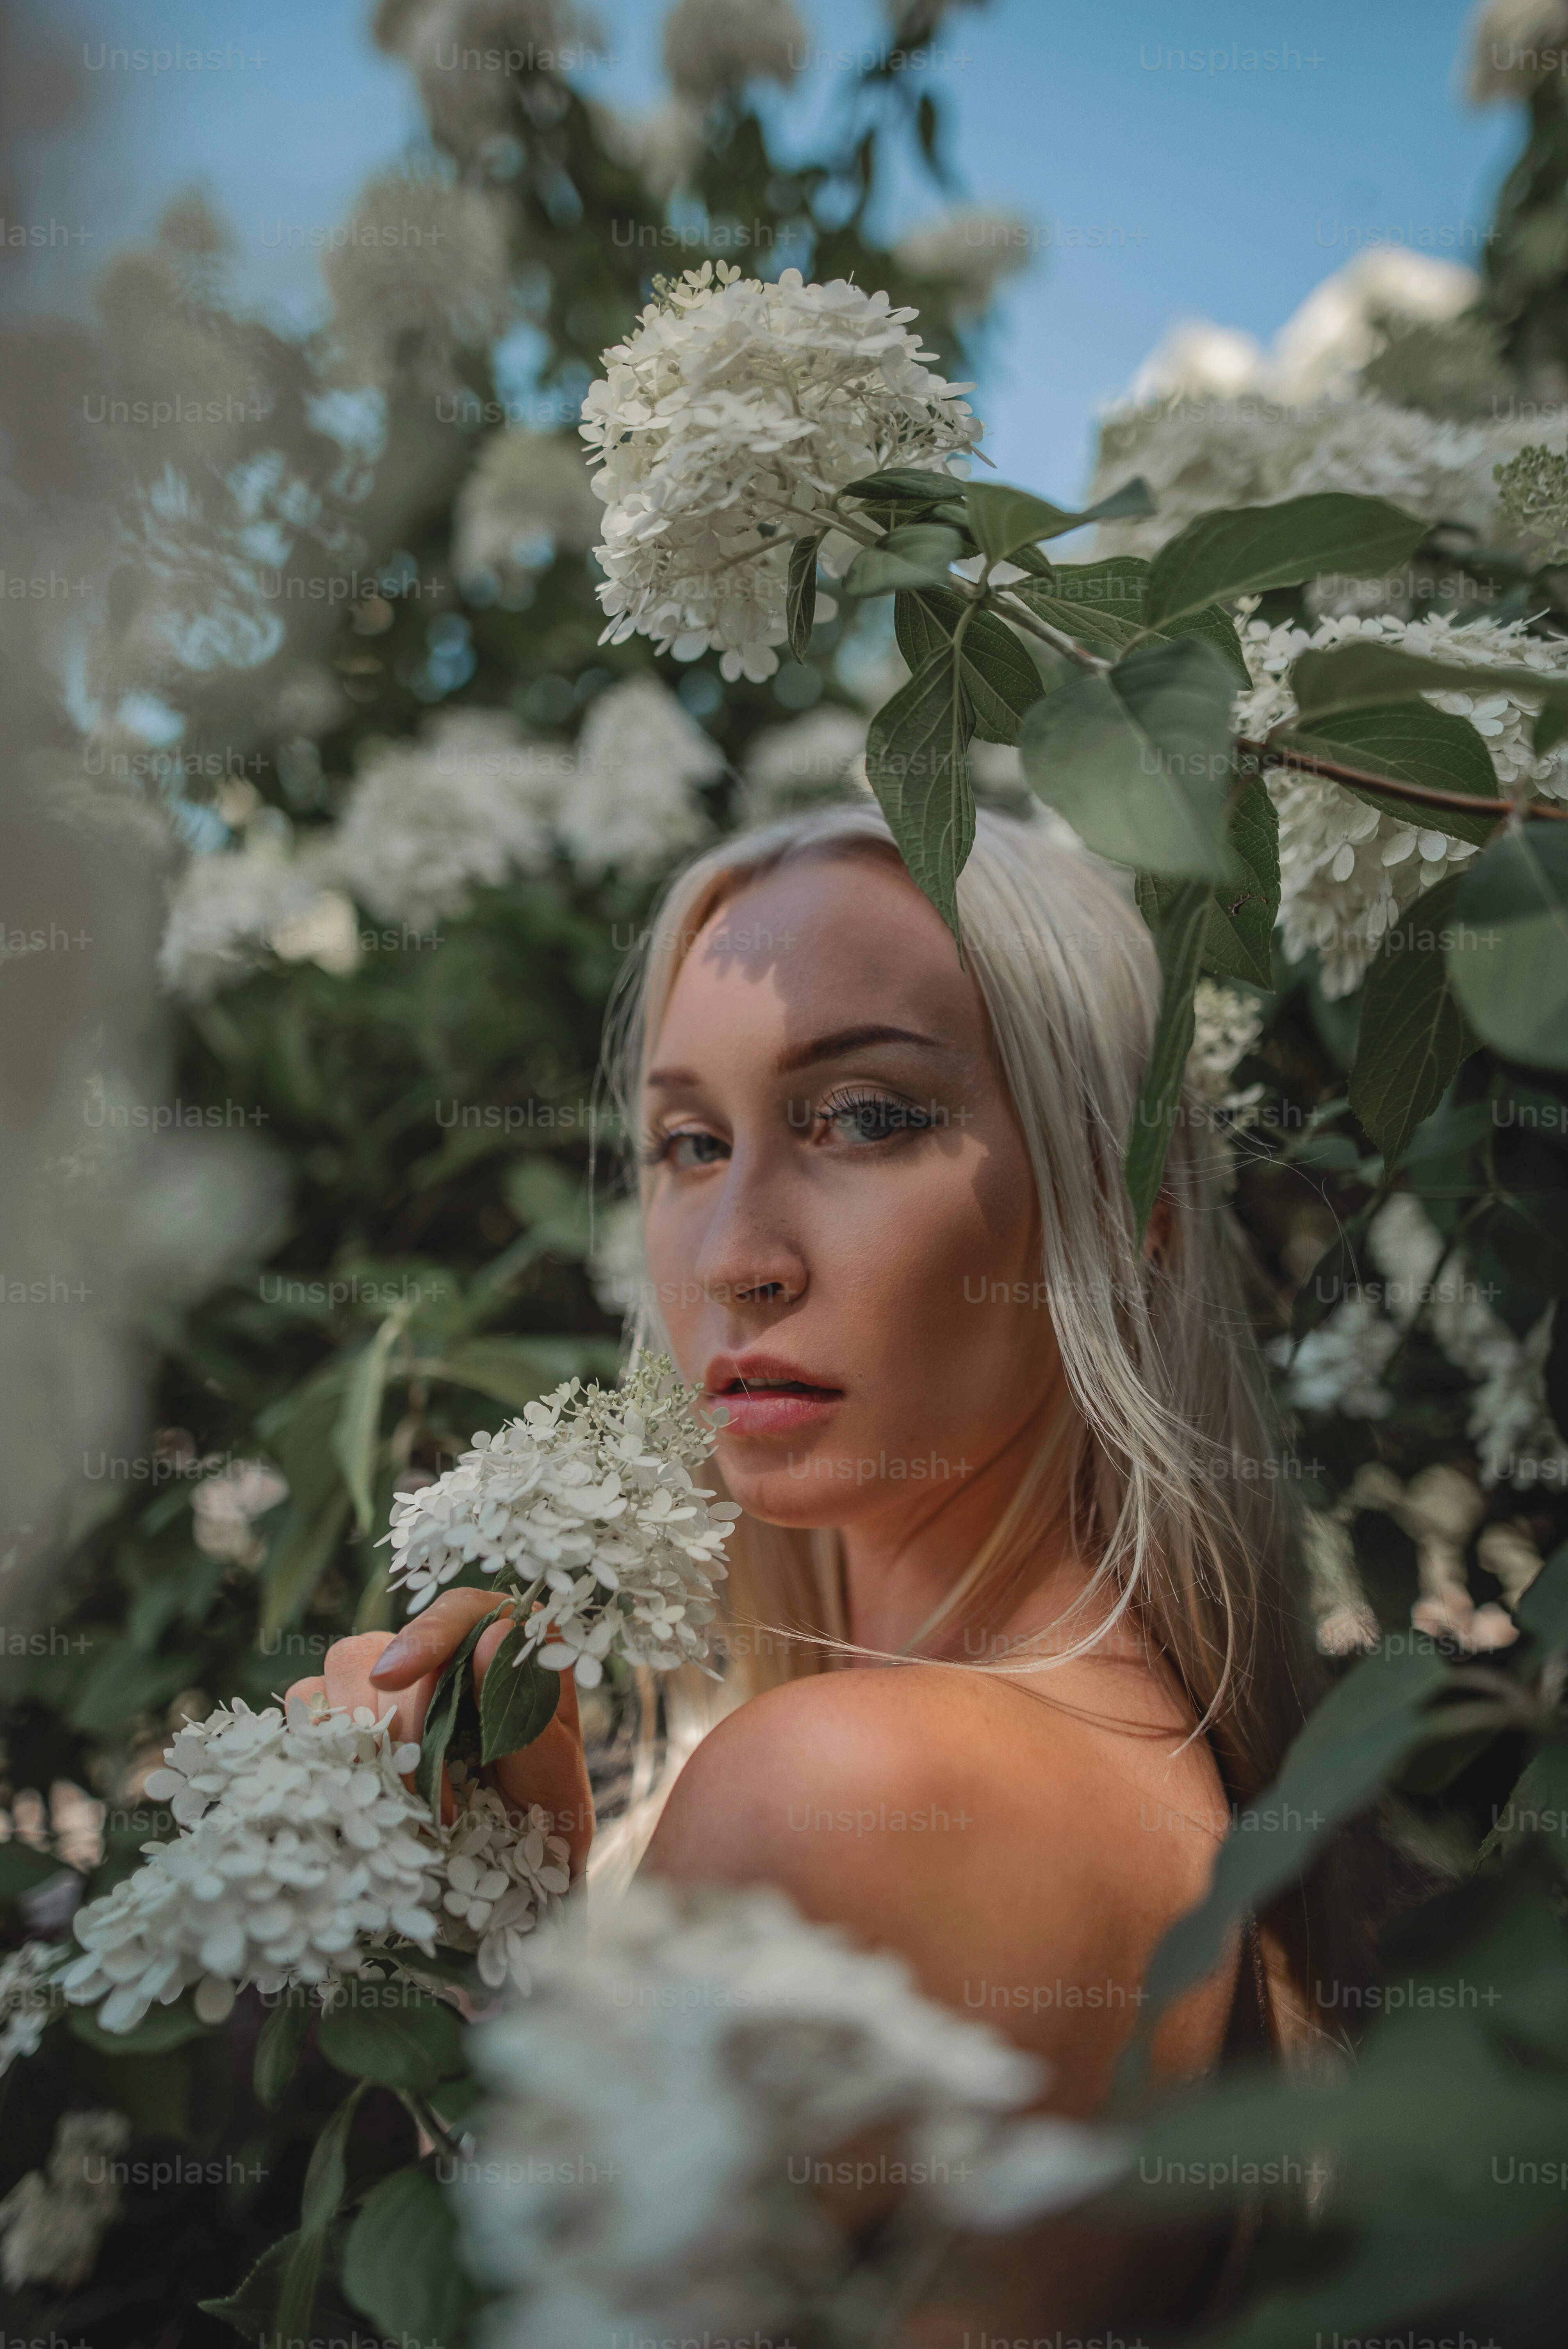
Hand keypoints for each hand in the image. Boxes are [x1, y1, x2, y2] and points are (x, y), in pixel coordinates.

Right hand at [282, 1588, 593, 1879]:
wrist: (521, 1857)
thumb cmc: (544, 1805)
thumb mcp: (555, 1768)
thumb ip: (528, 1708)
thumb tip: (493, 1635)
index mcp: (503, 1644)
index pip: (458, 1612)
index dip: (425, 1636)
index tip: (393, 1674)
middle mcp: (443, 1650)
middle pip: (385, 1650)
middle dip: (398, 1723)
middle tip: (432, 1796)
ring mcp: (392, 1681)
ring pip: (339, 1671)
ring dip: (357, 1734)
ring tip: (398, 1797)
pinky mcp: (354, 1715)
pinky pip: (311, 1707)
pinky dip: (322, 1743)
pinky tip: (353, 1784)